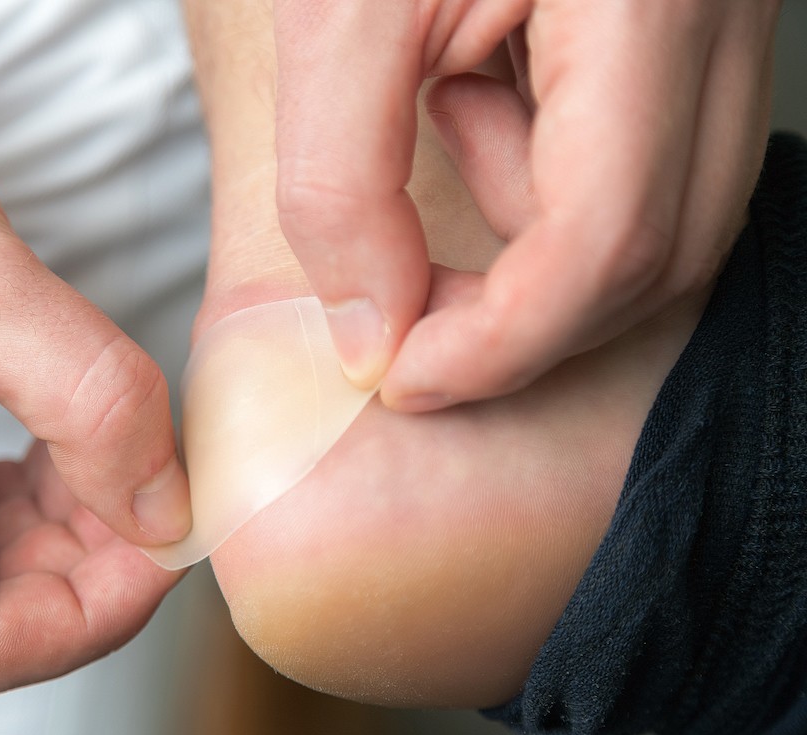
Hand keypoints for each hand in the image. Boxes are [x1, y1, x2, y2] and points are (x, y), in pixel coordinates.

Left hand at [184, 0, 705, 700]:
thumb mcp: (339, 16)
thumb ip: (347, 182)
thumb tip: (373, 332)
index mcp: (646, 8)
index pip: (607, 247)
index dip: (497, 342)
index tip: (402, 374)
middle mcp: (716, 26)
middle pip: (654, 257)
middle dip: (522, 314)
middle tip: (412, 314)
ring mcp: (719, 33)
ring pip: (663, 221)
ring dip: (538, 239)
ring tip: (444, 141)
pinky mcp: (687, 34)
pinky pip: (650, 164)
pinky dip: (553, 178)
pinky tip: (476, 110)